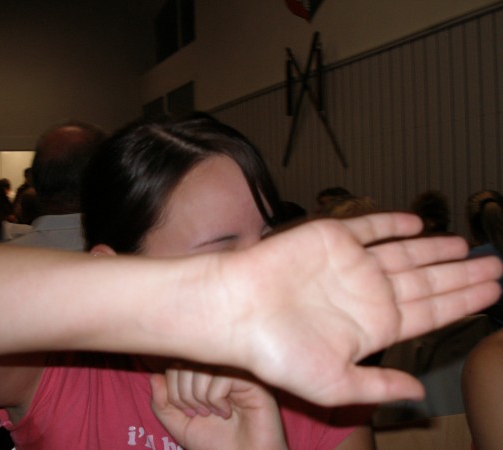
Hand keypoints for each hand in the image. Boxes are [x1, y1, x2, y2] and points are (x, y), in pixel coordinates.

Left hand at [150, 366, 286, 449]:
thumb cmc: (215, 442)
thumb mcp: (179, 425)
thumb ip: (162, 404)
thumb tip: (154, 377)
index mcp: (202, 373)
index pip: (176, 363)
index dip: (172, 389)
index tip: (186, 411)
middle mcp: (218, 366)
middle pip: (187, 362)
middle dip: (184, 395)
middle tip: (199, 413)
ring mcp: (234, 370)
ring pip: (202, 368)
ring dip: (200, 398)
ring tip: (213, 413)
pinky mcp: (250, 379)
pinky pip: (221, 377)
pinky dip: (217, 399)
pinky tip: (227, 412)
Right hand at [215, 213, 501, 405]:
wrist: (236, 309)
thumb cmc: (277, 352)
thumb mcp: (334, 384)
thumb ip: (379, 387)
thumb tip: (418, 395)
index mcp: (372, 327)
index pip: (430, 313)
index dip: (463, 303)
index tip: (493, 294)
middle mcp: (366, 293)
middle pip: (427, 281)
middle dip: (462, 275)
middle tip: (496, 266)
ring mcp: (351, 264)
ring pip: (406, 253)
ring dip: (437, 249)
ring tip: (468, 247)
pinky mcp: (332, 237)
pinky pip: (370, 227)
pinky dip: (393, 224)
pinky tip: (419, 224)